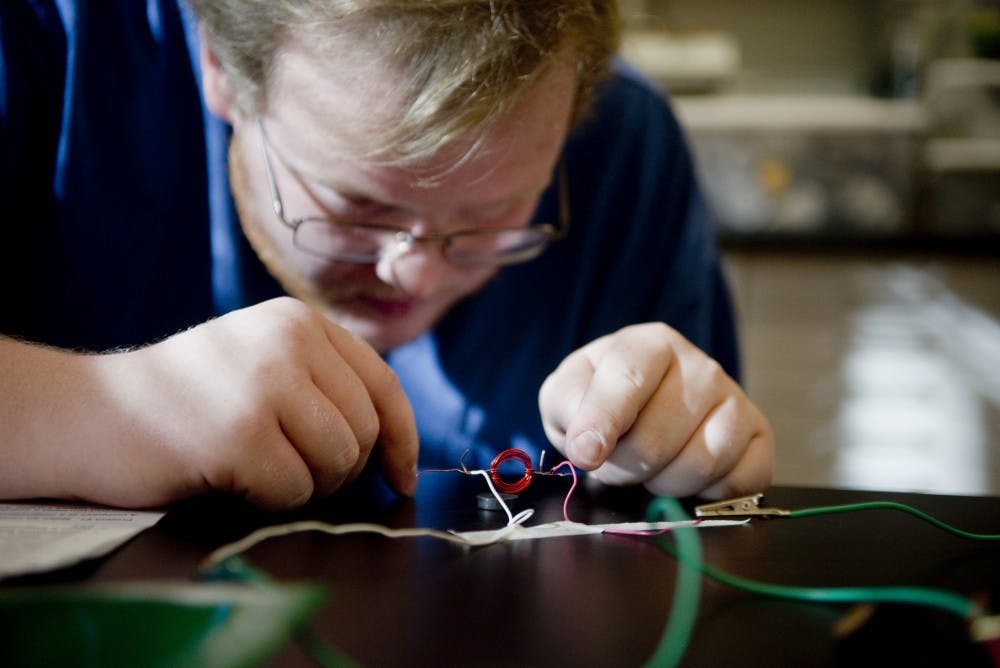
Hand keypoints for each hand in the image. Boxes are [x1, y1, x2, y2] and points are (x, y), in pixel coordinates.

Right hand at [2, 297, 416, 509]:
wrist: (91, 412)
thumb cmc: (184, 398)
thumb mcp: (260, 360)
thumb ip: (322, 381)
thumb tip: (393, 444)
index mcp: (300, 321)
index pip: (384, 383)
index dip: (402, 437)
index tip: (400, 476)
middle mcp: (289, 341)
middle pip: (366, 430)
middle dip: (343, 469)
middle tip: (294, 471)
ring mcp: (265, 384)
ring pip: (339, 462)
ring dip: (307, 484)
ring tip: (259, 468)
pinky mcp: (241, 434)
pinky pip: (296, 491)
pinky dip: (271, 500)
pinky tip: (232, 477)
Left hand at [538, 323, 772, 498]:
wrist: (645, 411)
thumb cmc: (600, 402)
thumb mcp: (567, 394)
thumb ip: (567, 407)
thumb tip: (587, 447)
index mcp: (650, 344)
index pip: (629, 378)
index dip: (603, 420)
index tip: (586, 454)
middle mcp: (701, 366)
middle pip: (657, 439)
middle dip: (624, 466)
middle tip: (617, 459)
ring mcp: (736, 400)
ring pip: (698, 466)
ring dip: (661, 484)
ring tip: (650, 467)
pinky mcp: (759, 438)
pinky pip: (736, 483)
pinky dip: (705, 494)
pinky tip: (686, 475)